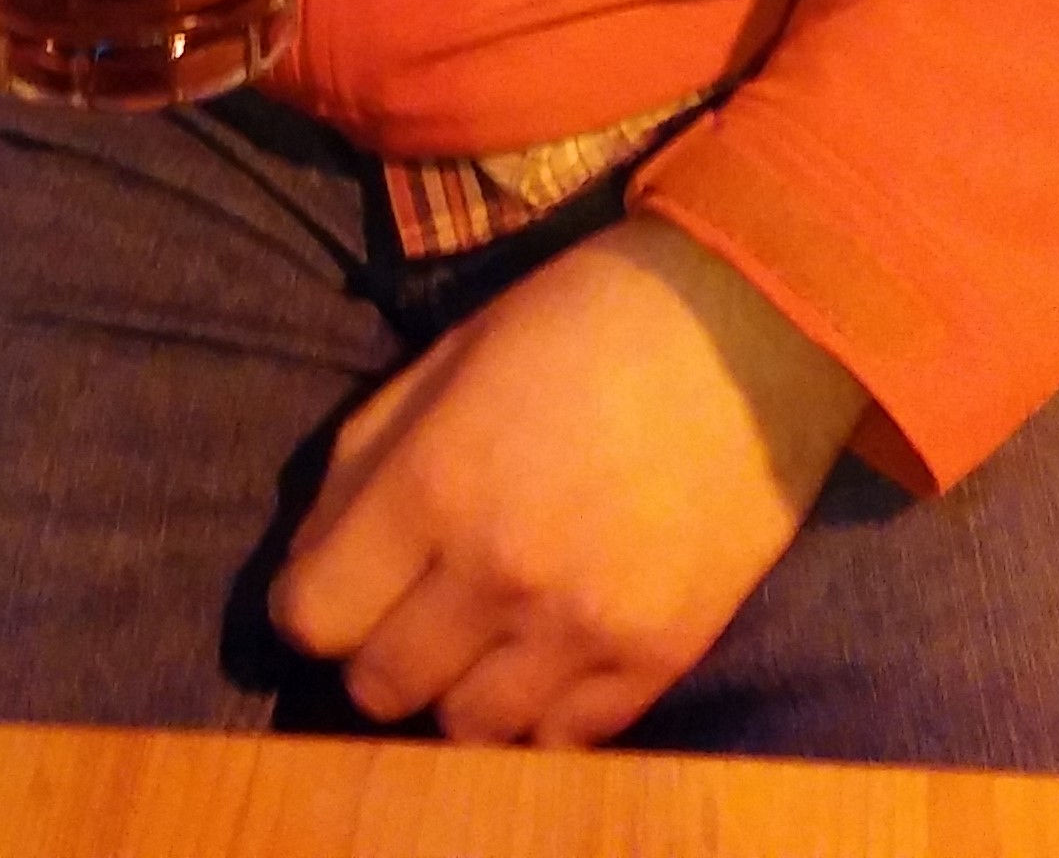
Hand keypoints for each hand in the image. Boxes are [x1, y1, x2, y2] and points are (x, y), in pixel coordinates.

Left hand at [269, 216, 861, 746]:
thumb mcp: (452, 353)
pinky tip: (548, 654)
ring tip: (478, 638)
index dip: (306, 605)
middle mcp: (497, 573)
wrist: (752, 329)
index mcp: (434, 483)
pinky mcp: (657, 659)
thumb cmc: (586, 318)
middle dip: (374, 654)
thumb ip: (367, 455)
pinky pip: (564, 741)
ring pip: (467, 731)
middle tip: (404, 612)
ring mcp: (581, 628)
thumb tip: (309, 553)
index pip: (313, 616)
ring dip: (456, 690)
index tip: (329, 588)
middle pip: (379, 689)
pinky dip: (541, 711)